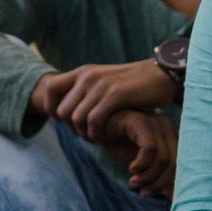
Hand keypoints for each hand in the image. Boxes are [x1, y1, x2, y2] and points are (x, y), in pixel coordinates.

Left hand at [31, 61, 176, 140]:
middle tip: (87, 135)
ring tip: (97, 138)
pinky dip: (96, 134)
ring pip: (76, 119)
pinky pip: (93, 121)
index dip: (51, 108)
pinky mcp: (115, 95)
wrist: (162, 75)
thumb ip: (88, 91)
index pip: (50, 88)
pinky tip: (106, 138)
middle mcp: (88, 76)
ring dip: (84, 134)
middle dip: (72, 128)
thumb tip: (69, 109)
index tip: (65, 122)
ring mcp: (101, 85)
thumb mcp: (105, 82)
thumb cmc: (134, 84)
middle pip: (61, 111)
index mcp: (84, 72)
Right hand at [98, 109, 177, 197]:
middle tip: (144, 192)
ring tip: (134, 183)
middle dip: (159, 183)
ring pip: (163, 158)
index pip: (183, 163)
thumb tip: (173, 197)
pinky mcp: (140, 121)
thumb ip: (158, 176)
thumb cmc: (120, 145)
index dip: (170, 182)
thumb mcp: (142, 164)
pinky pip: (150, 149)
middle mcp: (167, 126)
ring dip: (148, 177)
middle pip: (176, 162)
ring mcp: (155, 121)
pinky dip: (142, 165)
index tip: (152, 193)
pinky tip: (131, 169)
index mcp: (171, 135)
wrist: (95, 129)